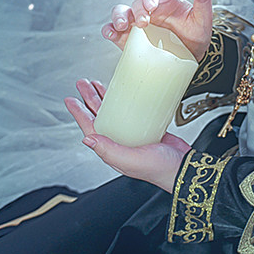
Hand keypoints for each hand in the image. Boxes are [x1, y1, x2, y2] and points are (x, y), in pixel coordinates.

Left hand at [65, 79, 190, 192]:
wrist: (182, 167)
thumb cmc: (159, 169)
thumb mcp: (130, 160)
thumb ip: (108, 150)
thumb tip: (86, 140)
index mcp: (111, 149)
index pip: (90, 128)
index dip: (79, 113)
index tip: (71, 99)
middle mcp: (119, 142)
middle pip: (99, 116)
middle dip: (89, 99)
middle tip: (83, 84)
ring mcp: (132, 134)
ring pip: (113, 112)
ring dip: (103, 98)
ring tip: (97, 84)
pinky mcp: (146, 128)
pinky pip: (130, 112)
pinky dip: (124, 101)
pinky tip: (124, 93)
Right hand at [102, 0, 212, 61]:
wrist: (190, 57)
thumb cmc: (196, 35)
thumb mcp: (203, 19)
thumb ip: (203, 1)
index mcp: (165, 0)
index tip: (152, 6)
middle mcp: (149, 9)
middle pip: (136, 2)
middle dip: (137, 11)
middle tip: (144, 23)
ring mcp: (138, 23)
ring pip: (121, 13)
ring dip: (118, 17)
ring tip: (121, 26)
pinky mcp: (129, 38)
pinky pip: (115, 31)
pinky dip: (109, 31)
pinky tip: (111, 34)